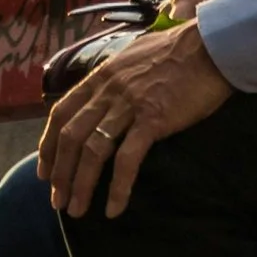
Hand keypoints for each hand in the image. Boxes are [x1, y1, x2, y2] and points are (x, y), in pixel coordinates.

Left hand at [41, 17, 231, 220]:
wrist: (212, 45)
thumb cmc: (179, 51)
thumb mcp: (134, 58)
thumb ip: (115, 78)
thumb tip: (105, 98)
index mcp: (102, 76)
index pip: (61, 113)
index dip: (48, 145)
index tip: (45, 171)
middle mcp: (108, 90)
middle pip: (71, 136)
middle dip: (60, 173)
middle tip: (57, 201)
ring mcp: (129, 105)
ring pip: (93, 150)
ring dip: (80, 185)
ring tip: (76, 211)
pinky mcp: (153, 120)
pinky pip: (127, 160)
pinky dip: (117, 188)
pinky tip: (113, 209)